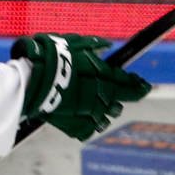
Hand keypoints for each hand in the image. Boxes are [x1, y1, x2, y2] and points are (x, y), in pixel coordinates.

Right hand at [12, 33, 152, 141]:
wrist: (30, 79)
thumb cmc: (52, 57)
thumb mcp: (75, 43)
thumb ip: (94, 45)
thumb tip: (106, 45)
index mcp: (104, 77)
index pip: (129, 86)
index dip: (139, 86)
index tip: (144, 86)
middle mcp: (99, 97)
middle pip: (118, 104)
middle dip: (119, 99)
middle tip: (116, 94)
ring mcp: (86, 113)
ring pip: (104, 119)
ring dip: (105, 113)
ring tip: (99, 107)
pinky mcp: (71, 124)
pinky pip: (87, 130)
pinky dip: (89, 126)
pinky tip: (86, 120)